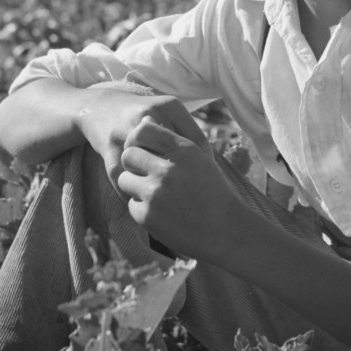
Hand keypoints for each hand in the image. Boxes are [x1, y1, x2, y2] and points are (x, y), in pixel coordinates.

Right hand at [76, 81, 209, 195]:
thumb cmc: (144, 118)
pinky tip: (142, 198)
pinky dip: (133, 191)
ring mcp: (127, 131)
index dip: (203, 164)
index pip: (196, 140)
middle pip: (172, 155)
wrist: (102, 108)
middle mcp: (149, 114)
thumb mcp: (168, 115)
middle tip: (187, 193)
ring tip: (165, 199)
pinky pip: (124, 177)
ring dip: (154, 186)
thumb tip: (209, 163)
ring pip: (147, 167)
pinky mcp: (109, 148)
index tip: (204, 179)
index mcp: (170, 106)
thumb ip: (186, 133)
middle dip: (180, 178)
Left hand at [116, 117, 239, 261]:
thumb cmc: (212, 191)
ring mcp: (155, 194)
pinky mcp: (147, 216)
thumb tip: (143, 120)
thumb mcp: (199, 158)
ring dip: (136, 187)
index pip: (143, 131)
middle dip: (135, 165)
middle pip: (129, 155)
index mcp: (183, 150)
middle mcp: (167, 169)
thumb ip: (172, 140)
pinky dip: (143, 210)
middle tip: (148, 176)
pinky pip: (131, 205)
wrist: (226, 230)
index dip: (138, 140)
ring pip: (124, 179)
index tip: (144, 150)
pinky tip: (162, 213)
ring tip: (156, 196)